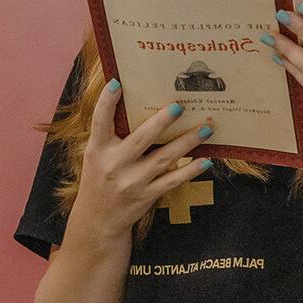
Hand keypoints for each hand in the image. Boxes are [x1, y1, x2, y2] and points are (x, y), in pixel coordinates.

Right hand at [72, 79, 213, 241]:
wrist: (98, 220)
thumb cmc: (99, 178)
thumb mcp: (96, 155)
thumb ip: (111, 134)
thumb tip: (134, 102)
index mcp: (98, 149)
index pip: (100, 121)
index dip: (106, 102)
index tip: (117, 83)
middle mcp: (114, 165)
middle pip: (140, 139)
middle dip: (160, 122)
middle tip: (179, 106)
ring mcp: (132, 182)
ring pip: (163, 159)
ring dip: (186, 142)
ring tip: (206, 128)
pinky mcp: (147, 196)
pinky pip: (173, 180)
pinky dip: (190, 170)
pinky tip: (205, 160)